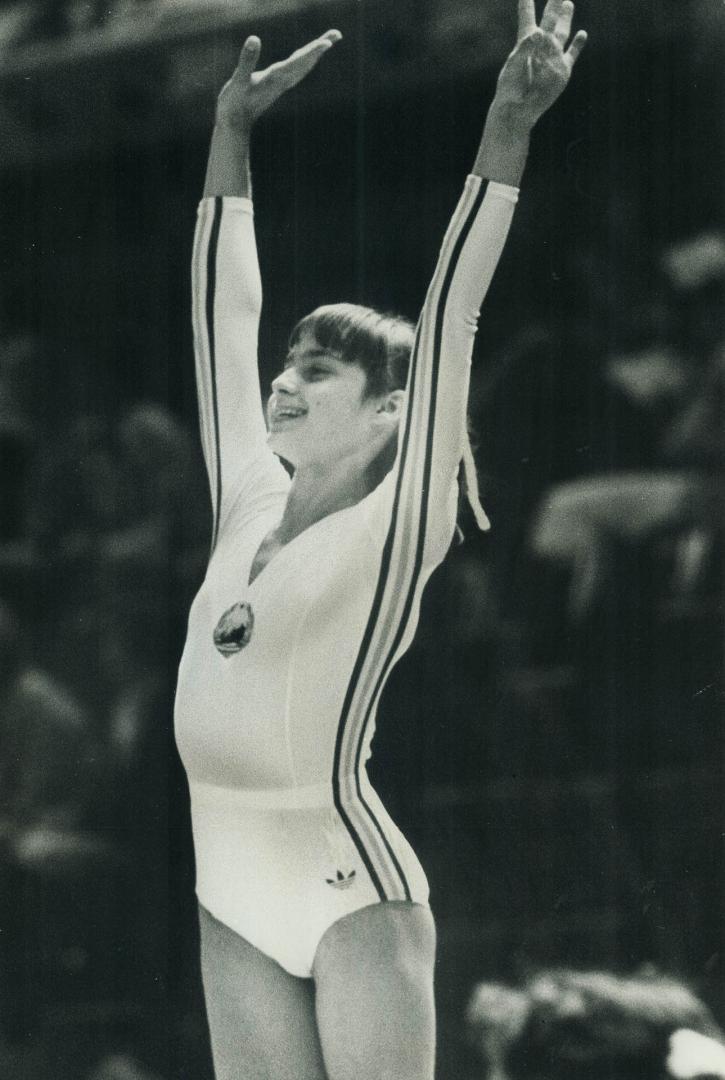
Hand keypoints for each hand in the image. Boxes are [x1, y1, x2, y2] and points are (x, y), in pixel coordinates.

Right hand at [215, 29, 341, 129]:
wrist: (235, 126)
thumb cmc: (234, 104)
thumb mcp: (239, 81)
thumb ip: (247, 61)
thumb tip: (253, 39)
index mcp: (276, 78)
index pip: (298, 61)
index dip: (313, 51)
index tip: (329, 42)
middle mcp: (282, 81)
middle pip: (306, 62)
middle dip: (320, 47)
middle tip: (337, 34)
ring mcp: (280, 84)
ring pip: (303, 67)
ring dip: (315, 54)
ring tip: (327, 42)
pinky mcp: (275, 86)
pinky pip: (295, 71)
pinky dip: (304, 62)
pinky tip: (306, 59)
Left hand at [492, 0, 586, 129]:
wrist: (519, 109)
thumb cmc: (511, 87)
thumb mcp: (514, 65)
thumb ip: (525, 47)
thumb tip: (540, 32)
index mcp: (525, 41)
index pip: (526, 16)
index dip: (526, 4)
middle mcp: (540, 46)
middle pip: (549, 20)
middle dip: (553, 6)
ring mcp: (552, 57)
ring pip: (562, 32)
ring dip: (566, 18)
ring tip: (568, 3)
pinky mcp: (562, 70)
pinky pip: (572, 53)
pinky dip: (578, 44)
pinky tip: (582, 34)